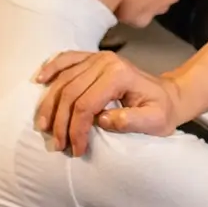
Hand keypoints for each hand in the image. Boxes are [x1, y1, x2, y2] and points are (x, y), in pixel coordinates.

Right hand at [34, 51, 184, 155]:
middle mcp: (105, 61)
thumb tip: (102, 120)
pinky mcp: (92, 58)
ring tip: (44, 127)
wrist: (167, 95)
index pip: (87, 104)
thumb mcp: (155, 121)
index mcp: (119, 75)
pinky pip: (66, 59)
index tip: (77, 149)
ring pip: (63, 80)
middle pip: (71, 93)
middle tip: (59, 145)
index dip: (77, 129)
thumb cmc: (161, 110)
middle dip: (61, 122)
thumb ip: (131, 121)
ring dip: (50, 104)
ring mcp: (97, 57)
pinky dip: (51, 68)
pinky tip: (40, 80)